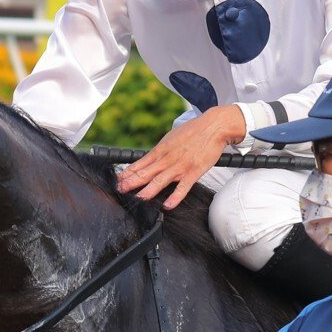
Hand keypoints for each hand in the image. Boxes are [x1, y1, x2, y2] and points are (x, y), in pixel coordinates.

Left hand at [116, 105, 244, 208]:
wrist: (214, 126)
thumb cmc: (193, 132)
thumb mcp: (171, 138)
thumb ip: (160, 151)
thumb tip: (149, 160)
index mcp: (161, 150)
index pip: (140, 163)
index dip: (128, 173)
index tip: (117, 180)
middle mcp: (168, 159)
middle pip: (146, 172)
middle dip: (131, 182)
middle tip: (120, 190)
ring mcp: (180, 166)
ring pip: (161, 180)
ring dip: (148, 190)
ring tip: (138, 198)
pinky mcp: (194, 171)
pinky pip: (183, 187)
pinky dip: (175, 196)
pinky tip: (167, 205)